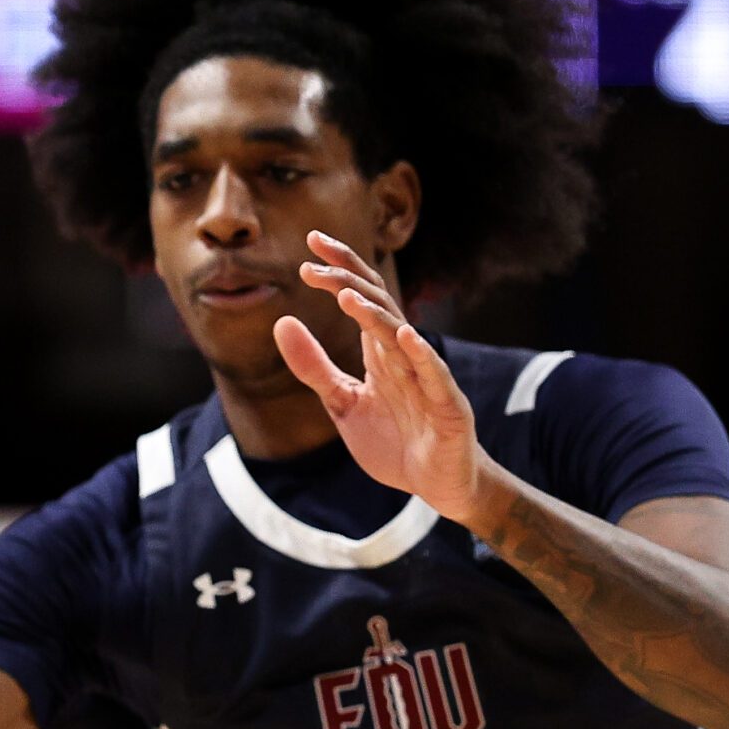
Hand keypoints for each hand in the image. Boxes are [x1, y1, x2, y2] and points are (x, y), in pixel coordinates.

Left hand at [278, 230, 492, 523]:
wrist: (436, 485)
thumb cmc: (395, 441)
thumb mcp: (343, 403)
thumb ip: (314, 367)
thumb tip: (281, 322)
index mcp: (381, 352)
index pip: (362, 297)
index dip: (340, 269)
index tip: (310, 243)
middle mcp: (405, 356)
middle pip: (379, 305)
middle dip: (348, 280)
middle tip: (314, 260)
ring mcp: (429, 379)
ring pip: (402, 336)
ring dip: (375, 315)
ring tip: (344, 296)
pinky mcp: (448, 407)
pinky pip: (435, 376)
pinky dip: (421, 356)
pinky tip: (404, 336)